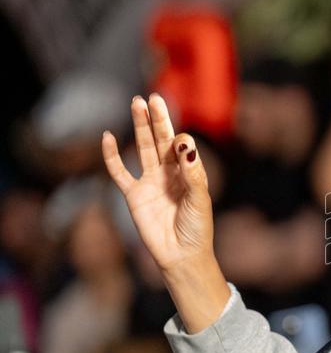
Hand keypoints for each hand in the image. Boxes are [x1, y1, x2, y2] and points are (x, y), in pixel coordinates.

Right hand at [102, 94, 213, 272]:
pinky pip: (119, 172)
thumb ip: (192, 170)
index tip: (180, 145)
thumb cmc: (197, 228)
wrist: (181, 255)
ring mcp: (150, 182)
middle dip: (157, 118)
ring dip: (140, 126)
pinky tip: (109, 137)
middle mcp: (169, 173)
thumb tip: (183, 142)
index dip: (179, 140)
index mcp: (189, 171)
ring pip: (143, 148)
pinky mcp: (133, 195)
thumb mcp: (200, 197)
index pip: (181, 145)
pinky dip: (112, 155)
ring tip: (136, 103)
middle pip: (161, 139)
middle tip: (152, 97)